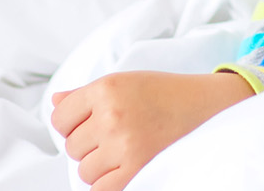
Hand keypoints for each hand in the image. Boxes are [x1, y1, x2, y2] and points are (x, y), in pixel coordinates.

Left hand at [50, 71, 255, 190]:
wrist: (208, 108)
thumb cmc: (166, 94)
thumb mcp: (125, 83)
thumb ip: (85, 94)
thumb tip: (55, 102)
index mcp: (106, 89)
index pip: (60, 118)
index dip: (72, 125)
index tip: (90, 126)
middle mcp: (112, 115)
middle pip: (72, 146)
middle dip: (90, 145)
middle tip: (117, 137)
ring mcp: (124, 144)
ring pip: (84, 170)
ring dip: (100, 166)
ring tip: (125, 151)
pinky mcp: (136, 169)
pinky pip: (100, 188)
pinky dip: (108, 183)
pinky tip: (123, 170)